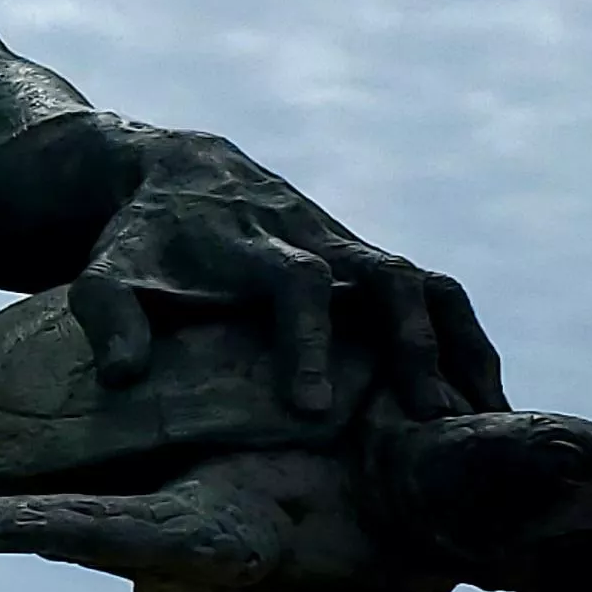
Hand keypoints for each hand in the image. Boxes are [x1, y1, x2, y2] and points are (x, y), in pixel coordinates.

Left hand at [68, 124, 502, 420]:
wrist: (176, 170)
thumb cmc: (137, 239)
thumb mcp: (105, 272)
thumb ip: (109, 319)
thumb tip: (123, 378)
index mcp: (250, 243)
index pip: (296, 280)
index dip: (308, 338)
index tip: (311, 407)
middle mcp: (314, 237)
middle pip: (386, 275)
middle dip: (413, 344)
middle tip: (430, 418)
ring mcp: (351, 246)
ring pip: (427, 285)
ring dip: (461, 349)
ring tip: (486, 421)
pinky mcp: (371, 261)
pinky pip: (435, 295)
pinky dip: (465, 344)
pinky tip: (484, 405)